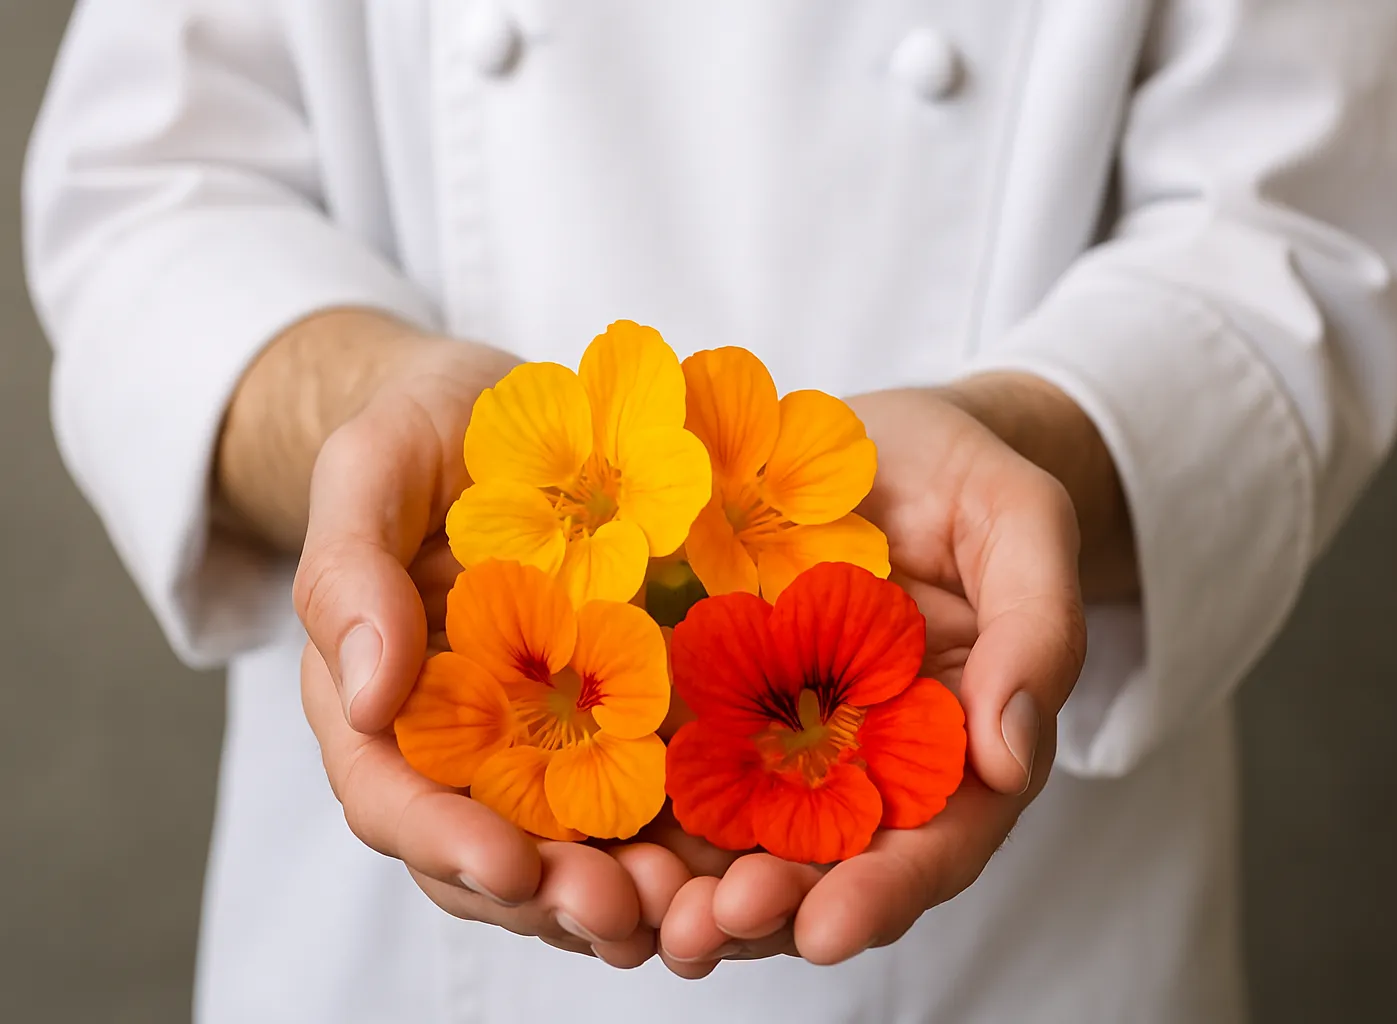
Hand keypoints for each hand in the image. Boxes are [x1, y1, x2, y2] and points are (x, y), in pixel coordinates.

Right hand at [223, 311, 687, 963]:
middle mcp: (462, 744)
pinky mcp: (625, 723)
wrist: (512, 413)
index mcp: (379, 702)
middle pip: (488, 855)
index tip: (511, 868)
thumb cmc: (427, 434)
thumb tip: (369, 697)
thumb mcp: (370, 468)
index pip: (392, 797)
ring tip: (685, 912)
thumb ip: (349, 572)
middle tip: (620, 915)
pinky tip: (734, 863)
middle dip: (551, 899)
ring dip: (623, 895)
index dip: (446, 844)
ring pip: (571, 852)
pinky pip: (650, 799)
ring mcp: (547, 743)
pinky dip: (682, 843)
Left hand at [656, 384, 1099, 972]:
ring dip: (682, 886)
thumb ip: (1036, 630)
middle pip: (819, 865)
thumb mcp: (1021, 526)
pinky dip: (625, 813)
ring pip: (729, 837)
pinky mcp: (699, 698)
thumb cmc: (964, 480)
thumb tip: (1009, 754)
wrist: (877, 439)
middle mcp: (858, 764)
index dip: (884, 892)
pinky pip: (659, 764)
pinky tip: (578, 838)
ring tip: (630, 910)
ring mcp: (771, 737)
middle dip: (764, 909)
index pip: (932, 843)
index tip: (828, 928)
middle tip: (709, 928)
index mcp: (951, 747)